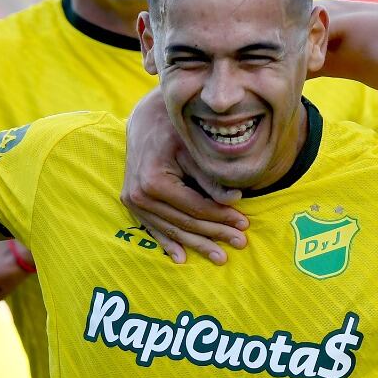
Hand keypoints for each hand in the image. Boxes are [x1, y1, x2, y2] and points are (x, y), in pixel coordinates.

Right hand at [120, 90, 247, 263]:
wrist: (145, 119)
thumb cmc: (174, 129)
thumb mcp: (195, 148)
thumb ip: (212, 177)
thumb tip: (235, 200)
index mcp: (154, 181)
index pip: (195, 207)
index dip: (222, 217)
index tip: (245, 224)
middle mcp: (138, 195)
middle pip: (184, 222)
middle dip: (215, 234)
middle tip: (240, 243)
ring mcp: (132, 201)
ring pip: (171, 229)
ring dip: (197, 244)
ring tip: (220, 256)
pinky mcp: (131, 204)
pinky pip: (153, 228)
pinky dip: (169, 243)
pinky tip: (182, 258)